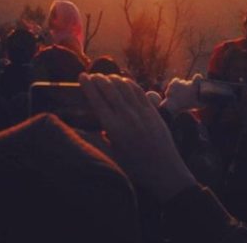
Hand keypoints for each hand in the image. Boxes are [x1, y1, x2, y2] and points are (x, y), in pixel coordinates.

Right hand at [79, 73, 196, 202]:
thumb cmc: (136, 167)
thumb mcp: (114, 153)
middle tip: (92, 75)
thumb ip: (106, 135)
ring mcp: (141, 112)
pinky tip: (123, 82)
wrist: (164, 171)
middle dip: (99, 79)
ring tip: (106, 77)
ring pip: (124, 87)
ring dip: (113, 79)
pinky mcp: (152, 111)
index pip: (97, 100)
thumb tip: (100, 123)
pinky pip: (138, 91)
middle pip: (109, 89)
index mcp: (113, 128)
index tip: (81, 76)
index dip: (88, 86)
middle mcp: (126, 116)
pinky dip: (128, 83)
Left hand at [161, 74, 203, 115]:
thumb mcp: (197, 106)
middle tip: (187, 94)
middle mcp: (186, 83)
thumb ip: (204, 103)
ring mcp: (179, 83)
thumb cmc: (186, 106)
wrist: (173, 106)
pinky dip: (176, 84)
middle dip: (188, 87)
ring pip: (182, 82)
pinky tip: (176, 89)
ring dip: (182, 87)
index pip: (198, 77)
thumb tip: (208, 101)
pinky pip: (176, 80)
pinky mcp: (173, 83)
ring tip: (180, 94)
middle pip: (188, 82)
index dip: (198, 77)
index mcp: (193, 87)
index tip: (198, 78)